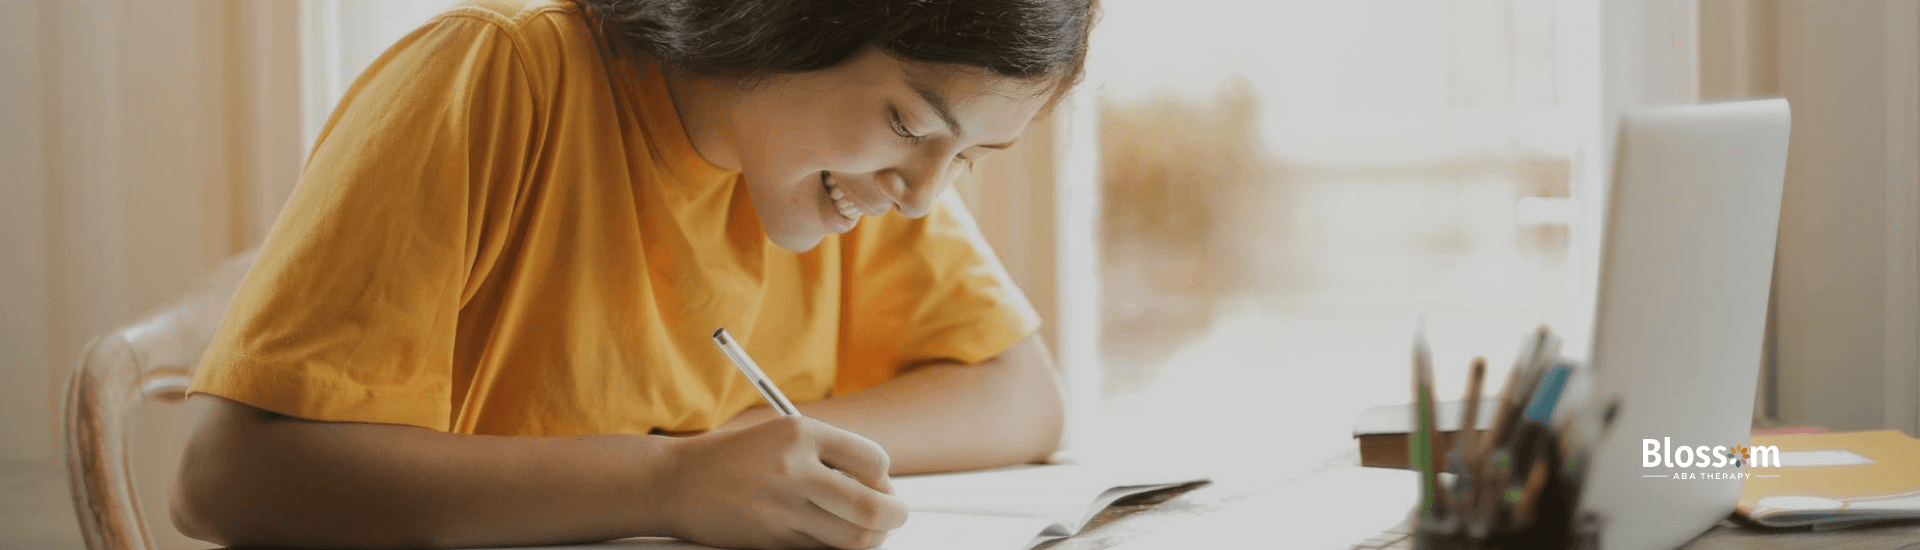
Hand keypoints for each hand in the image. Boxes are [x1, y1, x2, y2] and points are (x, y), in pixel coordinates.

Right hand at [661, 416, 906, 548]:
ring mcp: (782, 510)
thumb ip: (831, 454)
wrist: (677, 483)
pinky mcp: (772, 541)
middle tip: (894, 515)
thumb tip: (882, 487)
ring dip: (869, 537)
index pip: (874, 460)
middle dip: (894, 516)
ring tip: (864, 528)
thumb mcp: (783, 435)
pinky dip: (834, 546)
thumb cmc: (736, 458)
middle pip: (872, 508)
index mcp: (800, 433)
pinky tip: (825, 532)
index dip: (885, 478)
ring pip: (853, 538)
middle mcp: (793, 470)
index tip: (879, 484)